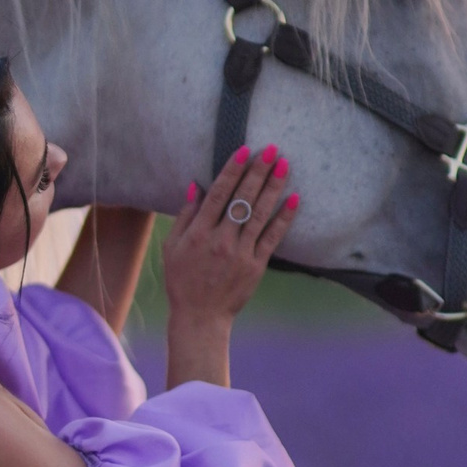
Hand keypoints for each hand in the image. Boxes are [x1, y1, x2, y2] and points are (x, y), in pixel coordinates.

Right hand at [161, 146, 299, 387]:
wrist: (200, 317)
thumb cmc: (182, 280)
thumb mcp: (172, 247)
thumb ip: (184, 215)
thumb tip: (197, 185)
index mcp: (198, 233)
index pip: (218, 194)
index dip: (232, 170)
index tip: (245, 150)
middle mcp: (220, 240)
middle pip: (242, 199)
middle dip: (258, 171)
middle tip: (272, 149)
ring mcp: (240, 253)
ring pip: (260, 214)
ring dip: (274, 187)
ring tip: (285, 165)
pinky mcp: (256, 266)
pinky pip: (272, 238)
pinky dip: (284, 218)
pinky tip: (294, 199)